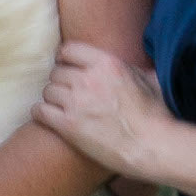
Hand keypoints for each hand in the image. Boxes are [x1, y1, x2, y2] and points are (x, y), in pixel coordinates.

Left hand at [35, 46, 173, 179]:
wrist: (150, 146)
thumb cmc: (155, 115)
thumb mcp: (150, 79)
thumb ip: (135, 68)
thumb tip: (137, 64)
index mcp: (107, 63)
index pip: (69, 50)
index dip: (65, 58)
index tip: (66, 66)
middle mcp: (88, 79)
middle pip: (56, 72)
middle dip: (61, 81)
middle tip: (66, 92)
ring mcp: (76, 102)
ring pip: (47, 90)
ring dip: (52, 97)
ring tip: (59, 106)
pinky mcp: (68, 125)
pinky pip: (40, 111)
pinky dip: (40, 112)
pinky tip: (45, 116)